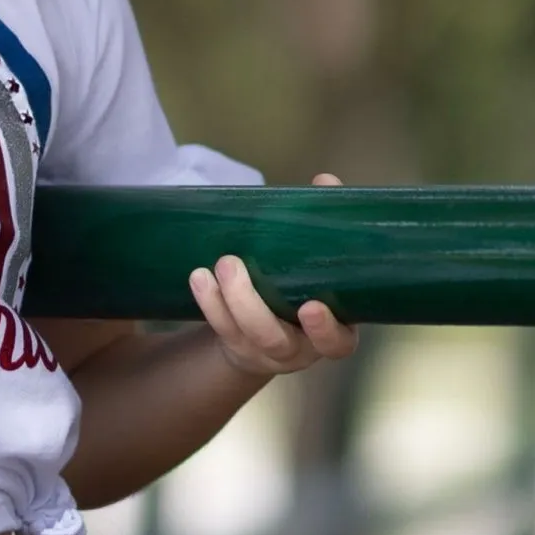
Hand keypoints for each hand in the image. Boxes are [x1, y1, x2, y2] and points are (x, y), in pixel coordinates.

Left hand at [189, 176, 357, 381]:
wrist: (277, 327)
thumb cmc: (310, 287)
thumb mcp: (324, 263)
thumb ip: (327, 227)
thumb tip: (326, 181)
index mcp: (333, 332)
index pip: (336, 343)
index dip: (324, 330)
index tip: (311, 307)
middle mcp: (300, 349)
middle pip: (274, 339)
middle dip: (250, 306)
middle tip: (231, 264)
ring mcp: (266, 352)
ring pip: (243, 335)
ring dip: (223, 301)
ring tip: (213, 265)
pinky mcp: (237, 346)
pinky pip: (220, 329)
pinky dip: (209, 303)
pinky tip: (199, 277)